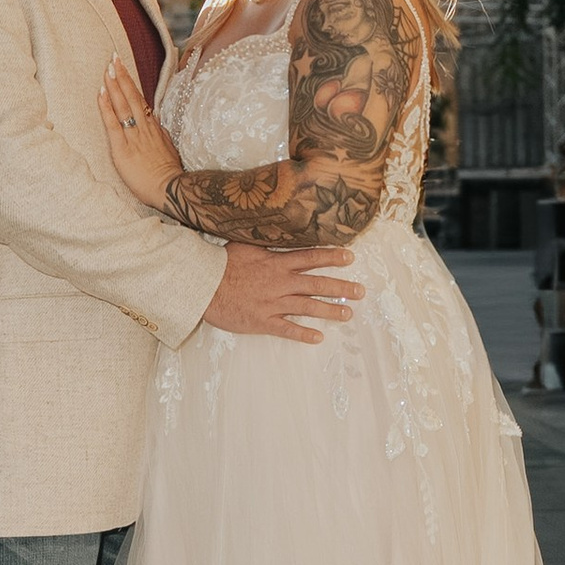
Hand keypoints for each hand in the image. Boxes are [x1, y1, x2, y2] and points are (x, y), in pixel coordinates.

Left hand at [97, 61, 183, 210]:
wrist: (171, 188)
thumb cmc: (169, 173)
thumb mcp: (169, 148)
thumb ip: (160, 134)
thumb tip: (155, 124)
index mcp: (153, 127)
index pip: (139, 100)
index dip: (130, 83)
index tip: (123, 68)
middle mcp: (143, 127)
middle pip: (131, 96)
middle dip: (122, 76)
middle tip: (113, 58)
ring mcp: (134, 136)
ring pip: (123, 105)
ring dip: (114, 86)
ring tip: (107, 69)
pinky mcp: (123, 148)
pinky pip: (113, 124)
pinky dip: (106, 107)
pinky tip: (101, 94)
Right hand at [205, 243, 361, 341]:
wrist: (203, 286)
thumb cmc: (221, 264)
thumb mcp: (244, 244)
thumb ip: (264, 240)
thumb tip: (276, 226)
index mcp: (276, 263)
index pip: (310, 258)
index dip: (331, 257)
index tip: (350, 258)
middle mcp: (280, 283)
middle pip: (316, 284)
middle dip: (341, 288)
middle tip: (360, 292)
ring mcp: (273, 304)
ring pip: (308, 307)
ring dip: (329, 311)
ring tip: (348, 314)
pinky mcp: (262, 321)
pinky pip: (287, 329)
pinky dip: (303, 334)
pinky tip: (318, 337)